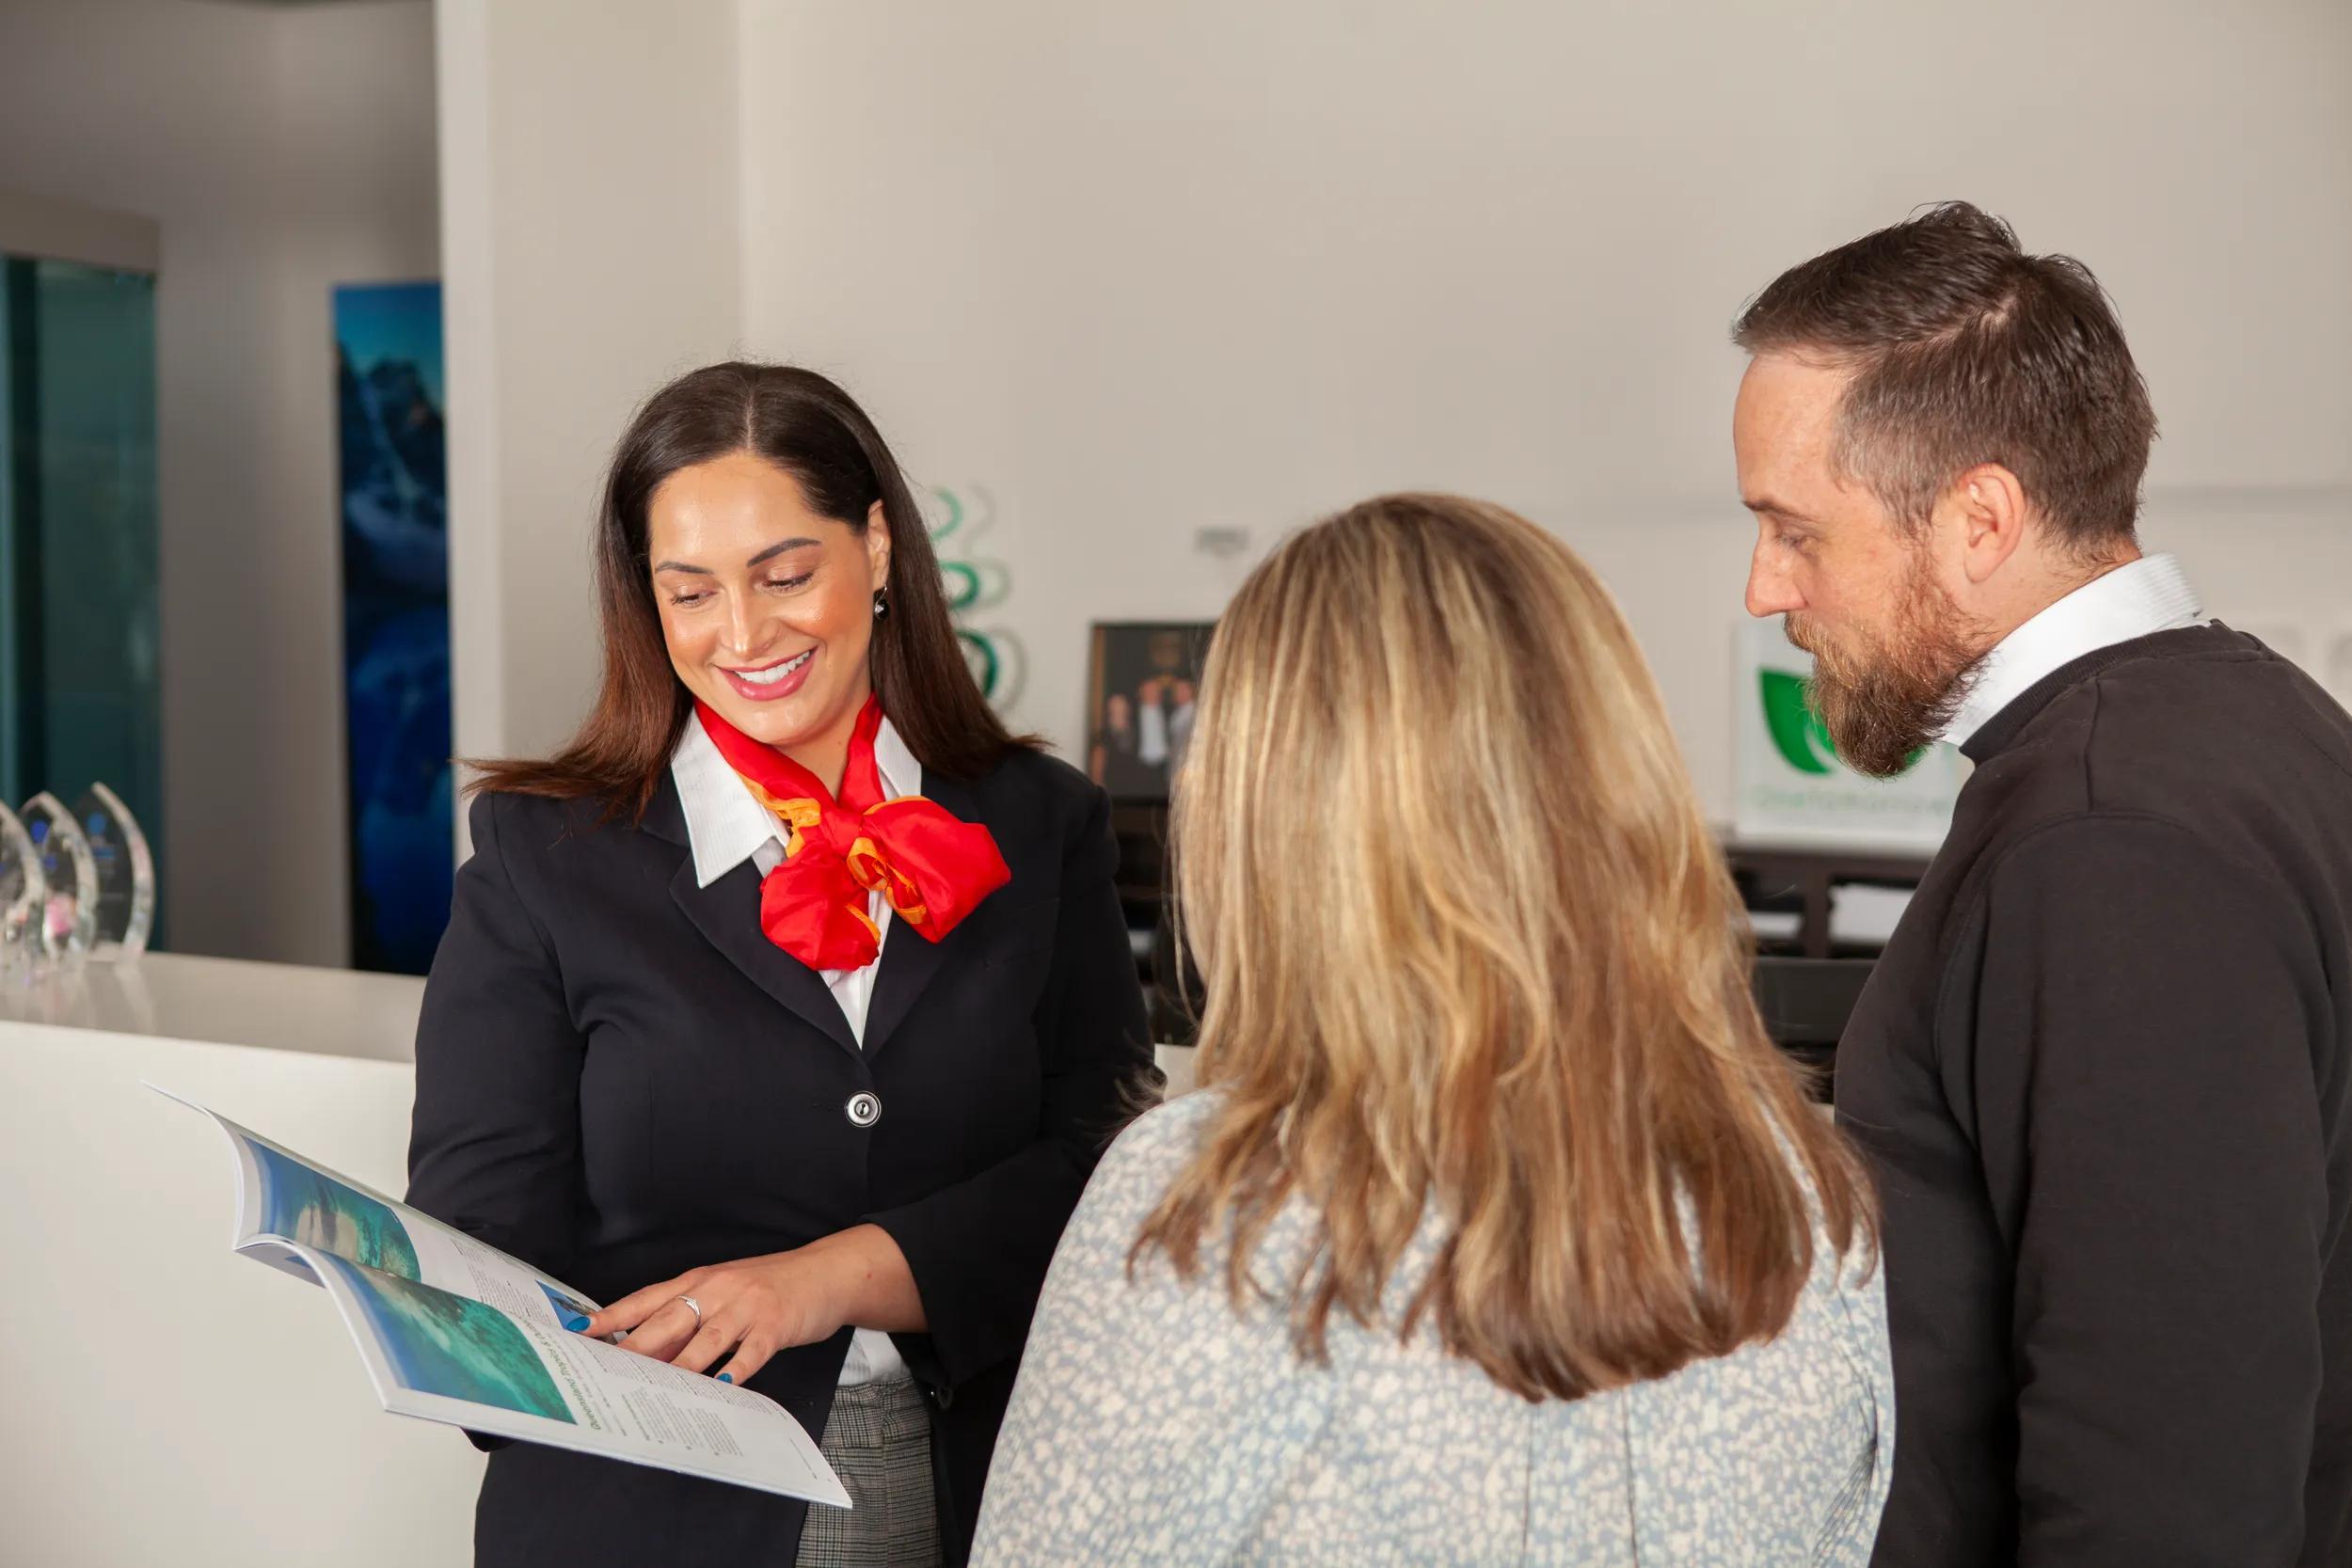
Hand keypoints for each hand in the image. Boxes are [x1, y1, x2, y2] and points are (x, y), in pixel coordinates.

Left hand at [581, 1224, 923, 1383]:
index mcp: (699, 1280)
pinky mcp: (775, 1324)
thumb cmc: (767, 1287)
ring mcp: (747, 1306)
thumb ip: (685, 1316)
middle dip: (634, 1347)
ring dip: (679, 1365)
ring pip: (705, 1339)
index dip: (612, 1315)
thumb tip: (642, 1348)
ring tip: (653, 1387)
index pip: (646, 1298)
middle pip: (668, 1319)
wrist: (825, 1272)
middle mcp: (718, 1289)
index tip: (580, 1331)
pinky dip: (735, 1368)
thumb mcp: (723, 1292)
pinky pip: (752, 1350)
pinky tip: (722, 1385)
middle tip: (605, 1370)